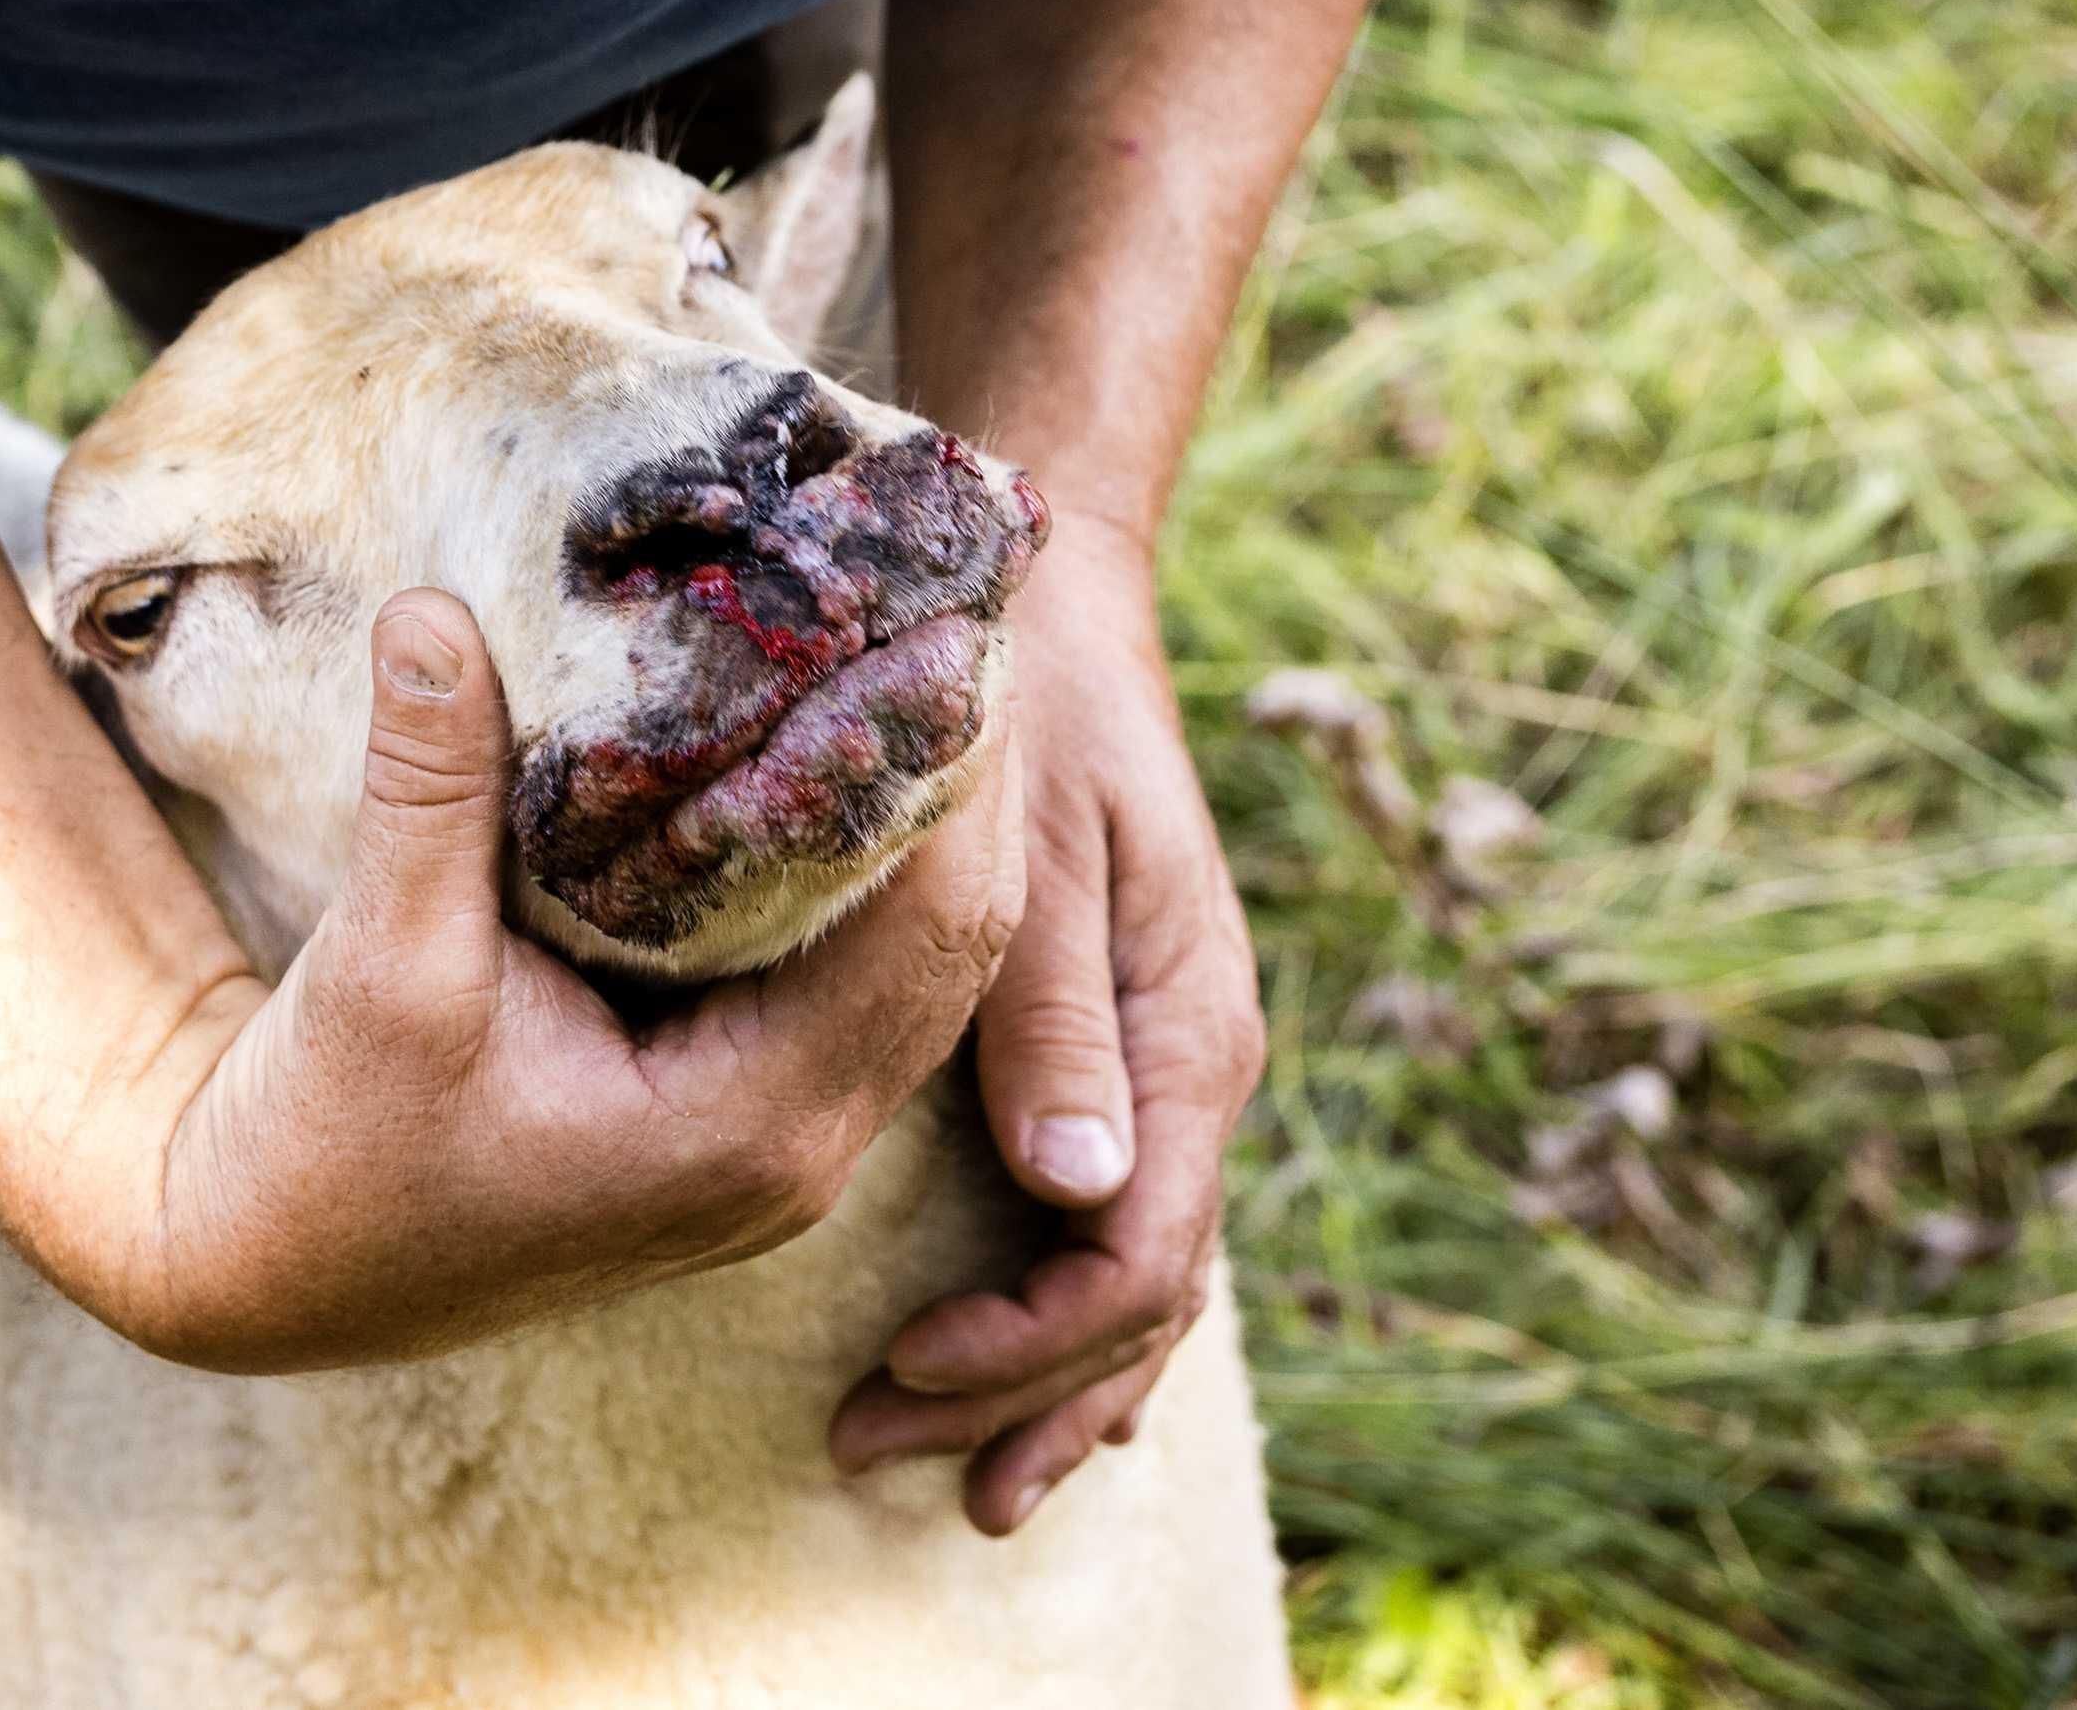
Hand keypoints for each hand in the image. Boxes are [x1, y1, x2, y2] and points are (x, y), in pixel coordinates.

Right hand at [74, 589, 1022, 1373]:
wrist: (274, 1269)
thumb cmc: (331, 1146)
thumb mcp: (380, 967)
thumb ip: (430, 791)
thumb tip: (433, 610)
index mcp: (751, 1126)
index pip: (935, 927)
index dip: (964, 772)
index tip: (959, 619)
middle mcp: (800, 1146)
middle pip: (963, 940)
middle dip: (973, 778)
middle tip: (957, 605)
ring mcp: (778, 1139)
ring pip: (923, 962)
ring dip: (932, 821)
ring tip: (919, 656)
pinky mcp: (739, 1113)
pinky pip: (857, 977)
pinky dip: (869, 870)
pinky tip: (837, 759)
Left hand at [830, 529, 1259, 1533]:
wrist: (1050, 597)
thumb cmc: (1029, 704)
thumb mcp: (1039, 848)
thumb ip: (1047, 1011)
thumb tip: (1081, 1188)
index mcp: (1185, 1028)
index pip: (1135, 1251)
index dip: (1028, 1341)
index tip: (905, 1372)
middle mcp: (1193, 1062)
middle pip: (1141, 1293)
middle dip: (1024, 1396)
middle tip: (882, 1457)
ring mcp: (1165, 1057)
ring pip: (1138, 1272)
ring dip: (1053, 1382)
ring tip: (956, 1479)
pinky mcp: (1120, 1039)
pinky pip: (1118, 1214)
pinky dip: (1067, 1313)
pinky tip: (1009, 1368)